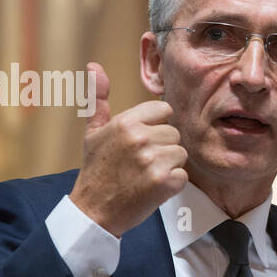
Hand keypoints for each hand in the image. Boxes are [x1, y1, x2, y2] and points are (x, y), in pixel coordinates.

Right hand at [69, 63, 187, 236]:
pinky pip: (183, 176)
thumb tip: (94, 66)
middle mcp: (140, 138)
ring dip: (168, 166)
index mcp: (126, 122)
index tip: (142, 141)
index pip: (164, 110)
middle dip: (163, 148)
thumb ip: (97, 99)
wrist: (94, 211)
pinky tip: (152, 189)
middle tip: (141, 163)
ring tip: (145, 175)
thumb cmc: (96, 169)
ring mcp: (153, 161)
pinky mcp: (164, 183)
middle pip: (174, 134)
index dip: (156, 126)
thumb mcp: (93, 132)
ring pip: (181, 154)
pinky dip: (172, 185)